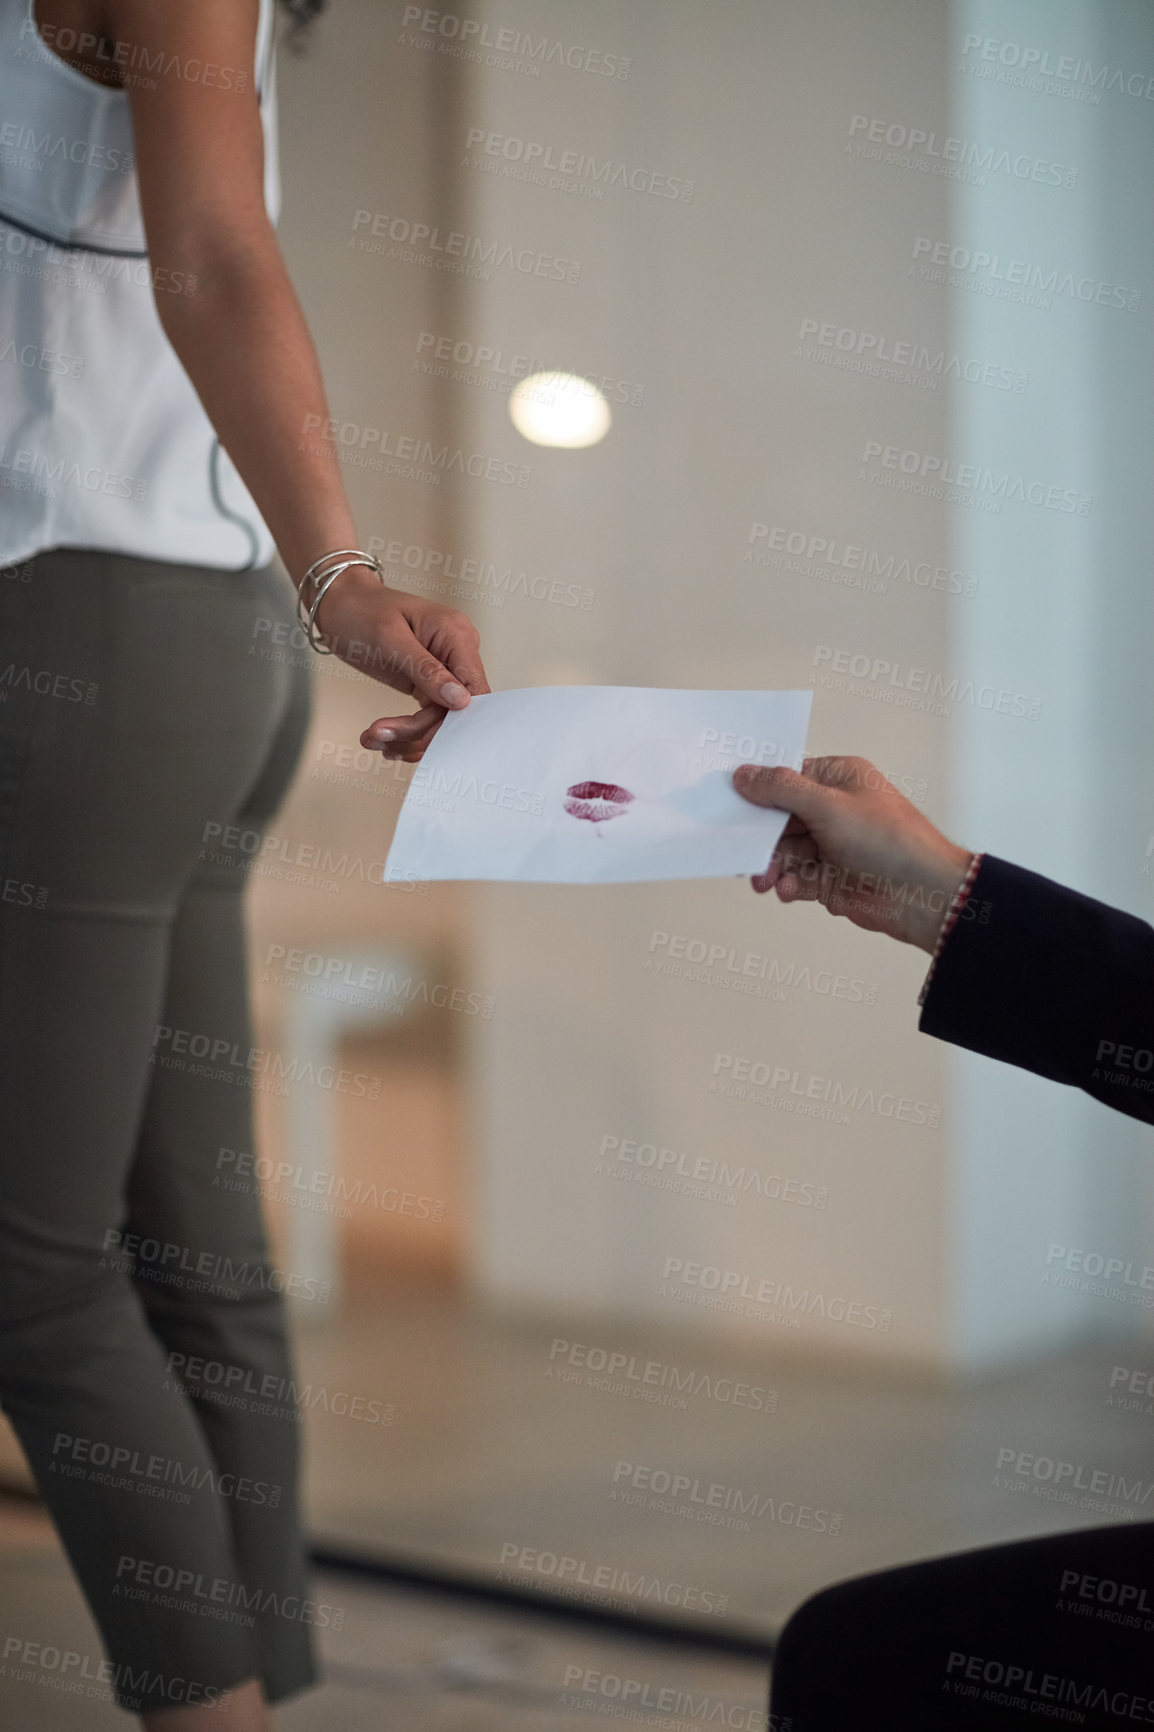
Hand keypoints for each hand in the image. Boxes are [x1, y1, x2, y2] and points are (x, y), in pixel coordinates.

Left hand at [312, 569, 489, 761]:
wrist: (339, 603)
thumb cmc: (361, 610)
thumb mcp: (390, 640)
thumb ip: (426, 670)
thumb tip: (461, 700)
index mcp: (457, 634)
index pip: (474, 688)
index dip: (454, 719)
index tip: (419, 735)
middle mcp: (457, 652)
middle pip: (456, 710)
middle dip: (419, 731)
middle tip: (379, 737)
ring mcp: (444, 668)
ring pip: (440, 719)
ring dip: (408, 736)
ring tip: (372, 739)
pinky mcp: (429, 681)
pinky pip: (428, 716)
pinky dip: (407, 732)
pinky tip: (385, 739)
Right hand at [732, 755, 973, 952]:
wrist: (922, 894)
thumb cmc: (888, 839)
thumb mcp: (828, 804)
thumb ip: (781, 789)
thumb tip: (744, 775)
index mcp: (838, 779)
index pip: (787, 779)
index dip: (758, 792)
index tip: (727, 802)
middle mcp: (833, 810)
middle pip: (779, 819)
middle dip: (760, 838)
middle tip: (740, 851)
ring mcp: (831, 846)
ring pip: (783, 852)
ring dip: (770, 865)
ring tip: (764, 879)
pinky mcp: (829, 879)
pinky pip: (794, 878)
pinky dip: (786, 884)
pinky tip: (787, 889)